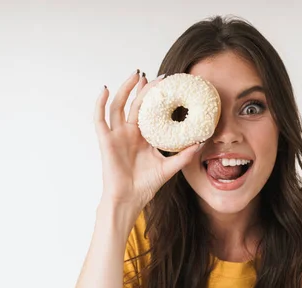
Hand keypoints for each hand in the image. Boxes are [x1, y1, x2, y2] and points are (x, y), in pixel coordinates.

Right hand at [93, 70, 201, 210]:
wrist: (129, 199)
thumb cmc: (146, 185)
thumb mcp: (169, 167)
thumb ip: (184, 155)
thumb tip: (202, 142)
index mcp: (144, 136)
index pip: (150, 111)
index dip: (157, 98)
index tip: (169, 85)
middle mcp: (129, 132)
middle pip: (135, 103)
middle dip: (145, 88)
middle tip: (157, 76)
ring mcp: (117, 135)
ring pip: (118, 105)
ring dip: (125, 89)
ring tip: (135, 75)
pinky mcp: (106, 140)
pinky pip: (100, 118)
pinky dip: (100, 103)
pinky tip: (105, 90)